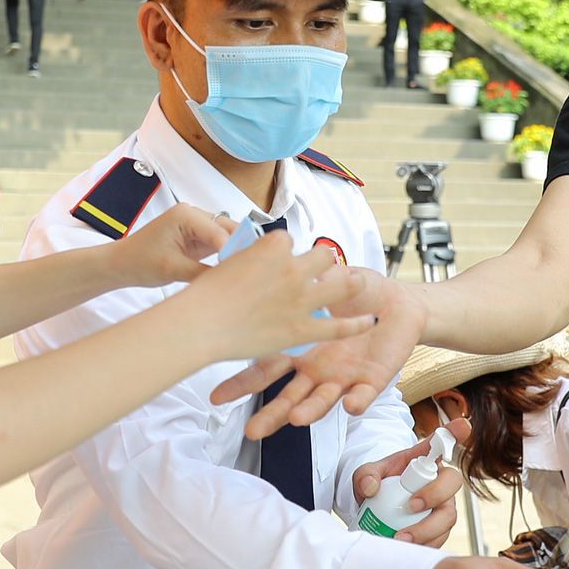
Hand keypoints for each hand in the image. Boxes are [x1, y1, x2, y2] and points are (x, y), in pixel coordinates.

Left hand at [113, 203, 233, 289]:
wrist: (122, 264)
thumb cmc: (139, 261)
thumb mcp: (173, 269)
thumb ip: (203, 272)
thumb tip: (229, 277)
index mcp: (185, 215)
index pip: (219, 231)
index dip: (233, 249)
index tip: (243, 268)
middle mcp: (193, 215)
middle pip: (229, 228)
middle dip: (240, 246)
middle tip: (249, 269)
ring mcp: (197, 225)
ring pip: (228, 235)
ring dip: (236, 250)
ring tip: (242, 271)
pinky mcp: (198, 237)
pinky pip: (220, 244)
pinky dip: (228, 255)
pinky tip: (231, 269)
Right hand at [161, 231, 376, 371]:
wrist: (200, 324)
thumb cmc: (204, 295)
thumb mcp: (227, 263)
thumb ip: (248, 259)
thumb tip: (254, 262)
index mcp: (274, 246)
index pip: (291, 241)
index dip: (288, 252)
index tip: (283, 260)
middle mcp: (293, 267)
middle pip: (323, 255)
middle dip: (323, 262)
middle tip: (320, 272)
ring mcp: (302, 297)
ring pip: (342, 281)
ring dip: (350, 282)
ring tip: (356, 283)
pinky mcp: (303, 328)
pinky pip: (339, 326)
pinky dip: (356, 324)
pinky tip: (368, 321)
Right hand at [216, 274, 425, 431]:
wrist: (396, 301)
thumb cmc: (355, 294)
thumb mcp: (323, 283)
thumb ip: (302, 285)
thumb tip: (277, 266)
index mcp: (298, 348)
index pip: (265, 370)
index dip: (242, 385)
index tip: (218, 397)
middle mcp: (316, 370)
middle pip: (288, 398)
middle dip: (271, 415)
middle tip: (252, 431)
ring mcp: (342, 378)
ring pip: (321, 401)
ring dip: (310, 410)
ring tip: (296, 419)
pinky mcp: (371, 381)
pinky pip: (363, 395)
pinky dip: (356, 401)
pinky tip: (349, 405)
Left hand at [353, 439, 460, 546]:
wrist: (377, 508)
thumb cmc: (378, 483)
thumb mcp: (366, 474)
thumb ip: (365, 475)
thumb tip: (370, 487)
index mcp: (423, 459)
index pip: (441, 442)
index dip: (454, 433)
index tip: (462, 424)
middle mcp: (439, 481)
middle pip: (452, 483)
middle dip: (435, 495)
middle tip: (410, 506)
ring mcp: (442, 506)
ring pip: (448, 517)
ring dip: (427, 529)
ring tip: (400, 538)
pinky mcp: (439, 529)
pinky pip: (440, 539)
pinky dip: (424, 545)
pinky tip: (407, 548)